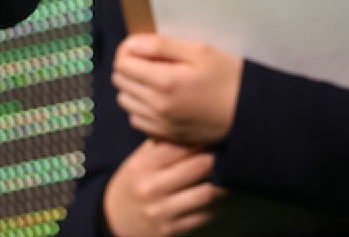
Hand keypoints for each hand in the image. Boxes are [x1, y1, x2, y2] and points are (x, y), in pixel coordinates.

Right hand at [103, 138, 221, 236]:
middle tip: (230, 150)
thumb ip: (160, 144)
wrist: (116, 219)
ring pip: (205, 193)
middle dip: (218, 157)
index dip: (202, 138)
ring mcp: (161, 211)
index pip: (180, 146)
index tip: (215, 132)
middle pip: (198, 167)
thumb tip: (191, 123)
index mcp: (142, 165)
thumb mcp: (138, 160)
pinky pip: (204, 216)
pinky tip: (225, 195)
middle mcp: (151, 188)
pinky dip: (219, 205)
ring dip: (224, 182)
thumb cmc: (134, 182)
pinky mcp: (171, 229)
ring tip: (232, 172)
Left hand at [112, 34, 242, 146]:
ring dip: (133, 88)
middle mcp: (157, 107)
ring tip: (155, 79)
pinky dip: (141, 108)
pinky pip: (137, 120)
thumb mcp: (200, 51)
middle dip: (129, 67)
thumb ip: (161, 45)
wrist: (251, 114)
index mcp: (164, 82)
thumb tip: (131, 44)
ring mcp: (160, 125)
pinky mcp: (167, 136)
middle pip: (120, 82)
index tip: (143, 47)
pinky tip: (159, 99)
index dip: (128, 51)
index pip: (122, 63)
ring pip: (125, 102)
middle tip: (150, 60)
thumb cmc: (230, 77)